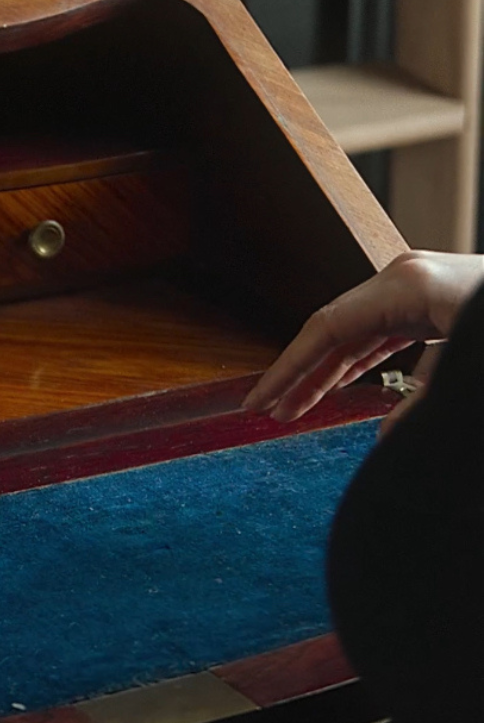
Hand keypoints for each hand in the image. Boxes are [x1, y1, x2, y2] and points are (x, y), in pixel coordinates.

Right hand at [242, 249, 483, 424]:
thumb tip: (389, 442)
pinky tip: (335, 388)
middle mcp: (402, 280)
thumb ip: (424, 401)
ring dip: (323, 373)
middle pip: (332, 331)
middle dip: (297, 375)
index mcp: (403, 286)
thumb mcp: (466, 367)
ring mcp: (415, 289)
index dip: (289, 369)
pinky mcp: (429, 304)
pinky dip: (354, 363)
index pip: (325, 330)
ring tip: (292, 411)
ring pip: (353, 336)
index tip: (260, 401)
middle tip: (264, 413)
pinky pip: (378, 335)